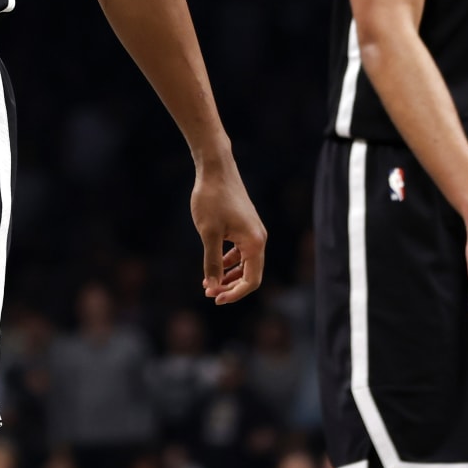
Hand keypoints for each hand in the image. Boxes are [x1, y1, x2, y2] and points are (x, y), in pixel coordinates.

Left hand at [191, 153, 266, 304]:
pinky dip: (229, 261)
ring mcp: (252, 232)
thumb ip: (212, 262)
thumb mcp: (208, 233)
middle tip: (209, 293)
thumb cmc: (211, 199)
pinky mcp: (245, 226)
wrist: (215, 169)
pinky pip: (240, 251)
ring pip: (245, 263)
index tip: (215, 298)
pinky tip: (214, 265)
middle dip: (230, 287)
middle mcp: (258, 239)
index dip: (235, 294)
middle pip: (250, 274)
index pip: (251, 280)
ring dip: (229, 276)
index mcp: (254, 243)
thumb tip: (212, 287)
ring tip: (209, 283)